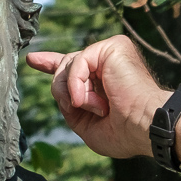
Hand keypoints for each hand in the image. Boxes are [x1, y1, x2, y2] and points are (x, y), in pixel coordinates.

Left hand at [25, 36, 170, 160]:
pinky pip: (77, 61)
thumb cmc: (126, 133)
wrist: (146, 127)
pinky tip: (88, 100)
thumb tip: (60, 90)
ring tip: (97, 109)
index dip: (51, 63)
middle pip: (64, 67)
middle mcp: (105, 65)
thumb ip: (70, 107)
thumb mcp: (87, 126)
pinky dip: (77, 84)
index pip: (72, 67)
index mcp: (101, 82)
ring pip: (67, 64)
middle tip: (81, 108)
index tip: (34, 60)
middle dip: (62, 91)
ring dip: (72, 93)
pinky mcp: (113, 47)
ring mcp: (110, 54)